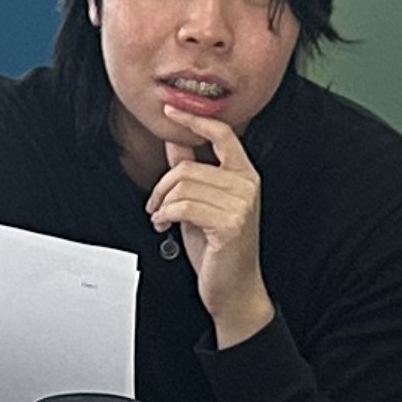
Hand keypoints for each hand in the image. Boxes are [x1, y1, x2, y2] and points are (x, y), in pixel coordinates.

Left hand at [145, 116, 272, 344]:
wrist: (234, 289)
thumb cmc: (218, 250)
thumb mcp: (200, 204)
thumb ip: (192, 172)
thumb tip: (176, 143)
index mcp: (245, 175)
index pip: (222, 134)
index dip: (195, 120)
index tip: (172, 111)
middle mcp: (247, 185)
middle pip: (189, 167)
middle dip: (162, 187)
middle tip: (155, 205)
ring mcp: (241, 204)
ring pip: (183, 186)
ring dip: (162, 203)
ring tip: (161, 218)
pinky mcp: (230, 223)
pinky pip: (183, 206)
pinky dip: (165, 215)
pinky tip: (164, 224)